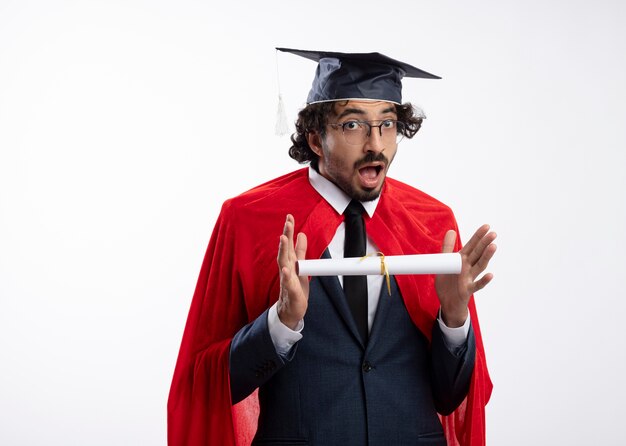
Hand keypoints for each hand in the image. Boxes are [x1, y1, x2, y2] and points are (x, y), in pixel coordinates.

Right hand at [276, 214, 308, 329]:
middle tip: (287, 222)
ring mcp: (287, 280)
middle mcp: (286, 269)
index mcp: (290, 263)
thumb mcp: (301, 266)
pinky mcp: (291, 292)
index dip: (289, 231)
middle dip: (286, 235)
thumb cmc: (295, 288)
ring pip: (283, 264)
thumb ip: (301, 251)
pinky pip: (288, 284)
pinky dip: (286, 276)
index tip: (289, 216)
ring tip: (283, 238)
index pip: (289, 244)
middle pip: (285, 250)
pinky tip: (286, 269)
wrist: (289, 310)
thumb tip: (301, 234)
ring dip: (283, 251)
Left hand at [435, 224, 496, 326]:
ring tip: (493, 247)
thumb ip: (448, 247)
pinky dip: (483, 281)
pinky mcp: (467, 290)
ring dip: (486, 257)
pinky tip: (490, 275)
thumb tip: (451, 231)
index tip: (487, 226)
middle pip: (477, 254)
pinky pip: (477, 285)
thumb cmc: (448, 282)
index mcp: (462, 260)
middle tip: (493, 234)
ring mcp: (468, 278)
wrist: (448, 302)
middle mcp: (467, 268)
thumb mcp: (444, 263)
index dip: (478, 236)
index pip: (471, 246)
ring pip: (479, 266)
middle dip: (484, 244)